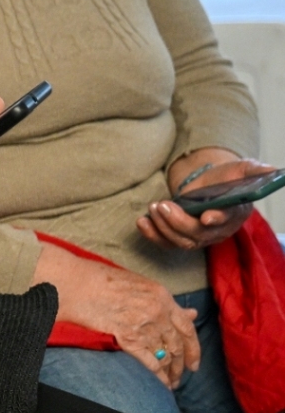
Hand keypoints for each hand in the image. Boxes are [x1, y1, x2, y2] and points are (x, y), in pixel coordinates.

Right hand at [38, 244, 199, 387]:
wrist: (76, 284)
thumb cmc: (101, 279)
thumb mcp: (139, 284)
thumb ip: (164, 302)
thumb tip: (189, 313)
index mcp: (163, 297)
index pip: (187, 328)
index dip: (193, 348)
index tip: (194, 362)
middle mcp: (158, 313)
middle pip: (177, 345)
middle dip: (181, 364)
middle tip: (182, 375)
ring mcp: (144, 326)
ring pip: (165, 355)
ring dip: (170, 372)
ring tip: (171, 383)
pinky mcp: (127, 338)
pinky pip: (150, 362)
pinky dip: (158, 376)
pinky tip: (162, 385)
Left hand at [140, 149, 270, 251]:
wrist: (210, 184)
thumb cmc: (227, 178)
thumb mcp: (242, 169)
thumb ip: (255, 170)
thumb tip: (275, 170)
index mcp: (234, 214)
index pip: (226, 220)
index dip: (217, 219)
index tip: (206, 216)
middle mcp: (217, 230)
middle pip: (198, 234)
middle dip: (178, 222)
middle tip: (162, 205)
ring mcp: (198, 236)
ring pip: (180, 241)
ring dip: (163, 227)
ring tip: (153, 208)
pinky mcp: (181, 236)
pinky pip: (166, 243)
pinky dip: (152, 235)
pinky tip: (142, 222)